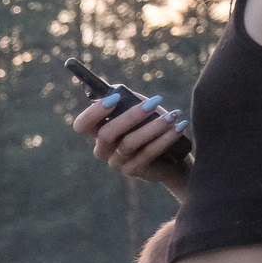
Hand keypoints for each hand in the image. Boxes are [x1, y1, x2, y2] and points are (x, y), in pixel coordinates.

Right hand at [70, 96, 190, 190]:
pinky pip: (147, 154)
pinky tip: (179, 127)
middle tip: (154, 102)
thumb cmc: (151, 127)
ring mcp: (116, 162)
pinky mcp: (133, 171)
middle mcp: (103, 149)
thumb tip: (118, 91)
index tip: (115, 98)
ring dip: (153, 126)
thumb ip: (128, 101)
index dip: (94, 112)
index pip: (82, 125)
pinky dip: (165, 139)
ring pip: (129, 143)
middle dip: (130, 116)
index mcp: (98, 132)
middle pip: (106, 134)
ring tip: (174, 115)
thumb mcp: (139, 111)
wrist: (171, 157)